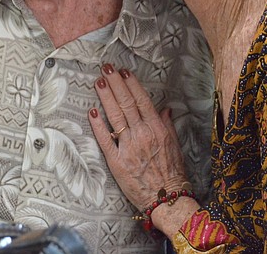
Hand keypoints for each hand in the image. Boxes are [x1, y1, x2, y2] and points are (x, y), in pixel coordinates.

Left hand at [88, 64, 188, 211]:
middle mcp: (142, 134)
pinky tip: (92, 111)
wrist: (167, 198)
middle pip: (126, 103)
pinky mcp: (117, 161)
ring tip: (99, 82)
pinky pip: (105, 140)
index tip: (123, 72)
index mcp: (157, 128)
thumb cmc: (172, 172)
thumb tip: (164, 109)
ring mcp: (128, 147)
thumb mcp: (174, 145)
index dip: (131, 84)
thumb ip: (167, 125)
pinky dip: (98, 125)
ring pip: (115, 117)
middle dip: (115, 84)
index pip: (141, 100)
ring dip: (106, 97)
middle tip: (106, 69)